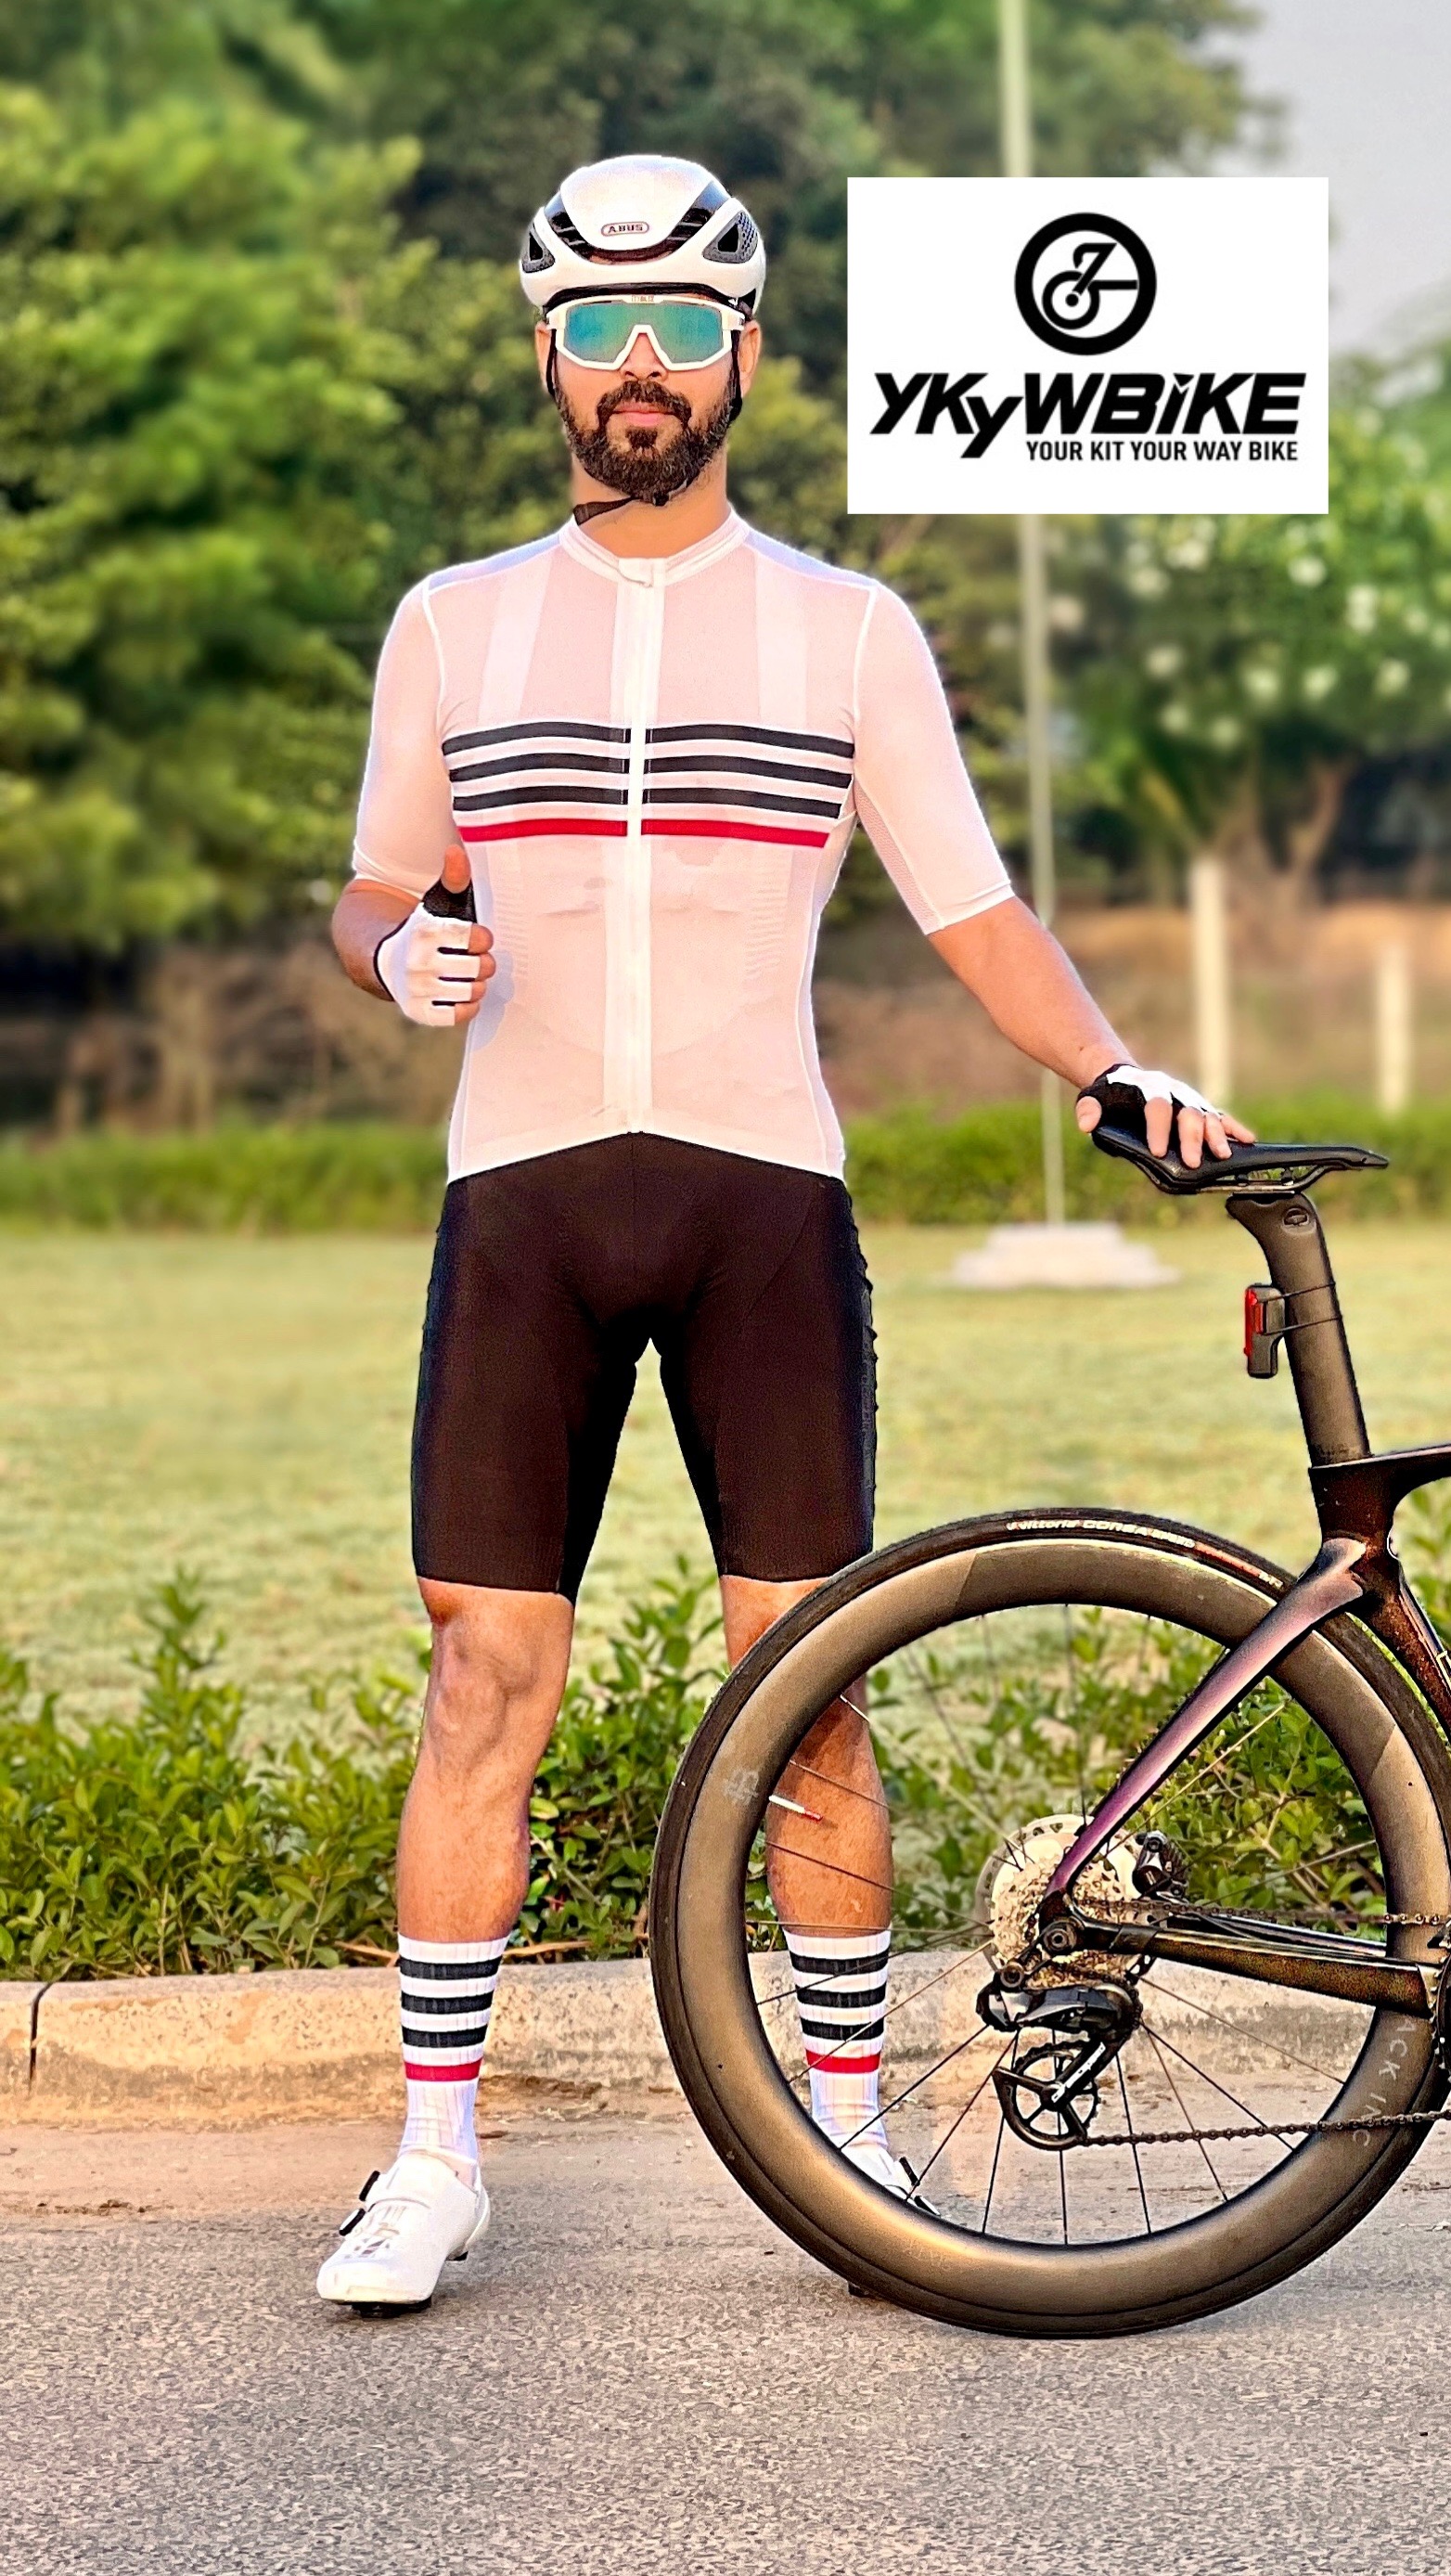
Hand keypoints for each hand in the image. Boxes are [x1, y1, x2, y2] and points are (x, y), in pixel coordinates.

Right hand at [374, 844, 494, 1026]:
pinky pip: (459, 1015)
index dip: (483, 938)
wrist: (385, 959)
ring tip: (471, 976)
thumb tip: (456, 851)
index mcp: (426, 932)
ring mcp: (418, 989)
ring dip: (478, 984)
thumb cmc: (423, 929)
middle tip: (478, 960)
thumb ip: (452, 878)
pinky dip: (468, 1006)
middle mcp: (419, 962)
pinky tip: (463, 994)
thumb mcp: (436, 901)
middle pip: (480, 967)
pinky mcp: (419, 1012)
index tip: (477, 938)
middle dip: (485, 963)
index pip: (476, 938)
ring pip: (473, 991)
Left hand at [1075, 1063, 1255, 1169]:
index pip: (1156, 1107)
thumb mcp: (1093, 1099)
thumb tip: (1086, 1122)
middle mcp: (1174, 1091)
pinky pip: (1220, 1117)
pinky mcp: (1199, 1108)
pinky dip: (1234, 1128)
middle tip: (1192, 1163)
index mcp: (1148, 1088)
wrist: (1123, 1079)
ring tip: (1223, 1155)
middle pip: (1186, 1113)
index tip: (1159, 1152)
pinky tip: (1248, 1140)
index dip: (1158, 1129)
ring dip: (1217, 1135)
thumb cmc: (1109, 1096)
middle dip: (1191, 1138)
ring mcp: (1189, 1099)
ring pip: (1207, 1115)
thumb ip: (1089, 1109)